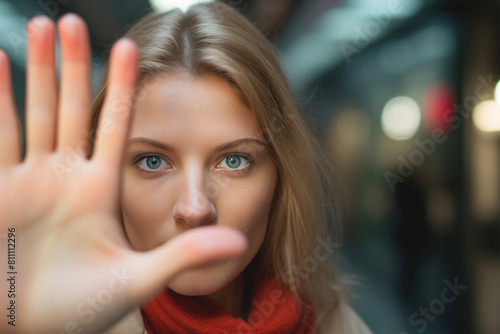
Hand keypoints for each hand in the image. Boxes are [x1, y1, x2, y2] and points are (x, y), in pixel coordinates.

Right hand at [0, 14, 246, 333]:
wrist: (32, 326)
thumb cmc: (82, 309)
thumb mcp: (136, 279)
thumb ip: (185, 257)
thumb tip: (241, 244)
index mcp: (100, 190)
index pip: (117, 125)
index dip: (125, 86)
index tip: (134, 45)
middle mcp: (65, 176)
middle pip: (73, 106)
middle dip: (74, 63)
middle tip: (74, 18)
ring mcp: (28, 179)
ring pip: (35, 110)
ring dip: (37, 69)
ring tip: (43, 24)